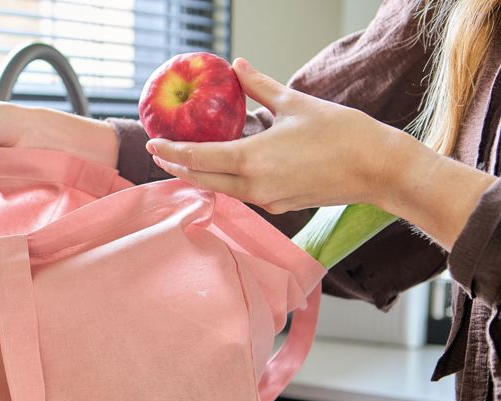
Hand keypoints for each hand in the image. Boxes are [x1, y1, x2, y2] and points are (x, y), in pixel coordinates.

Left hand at [145, 58, 497, 249]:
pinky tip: (222, 168)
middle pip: (203, 178)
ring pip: (221, 188)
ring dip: (201, 175)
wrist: (378, 170)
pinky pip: (243, 193)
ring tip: (183, 160)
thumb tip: (237, 65)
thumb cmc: (342, 133)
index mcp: (253, 159)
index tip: (152, 143)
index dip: (171, 151)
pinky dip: (226, 180)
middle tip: (159, 153)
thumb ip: (259, 87)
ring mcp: (266, 200)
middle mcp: (254, 186)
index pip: (198, 157)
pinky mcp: (279, 206)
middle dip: (177, 166)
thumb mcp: (295, 102)